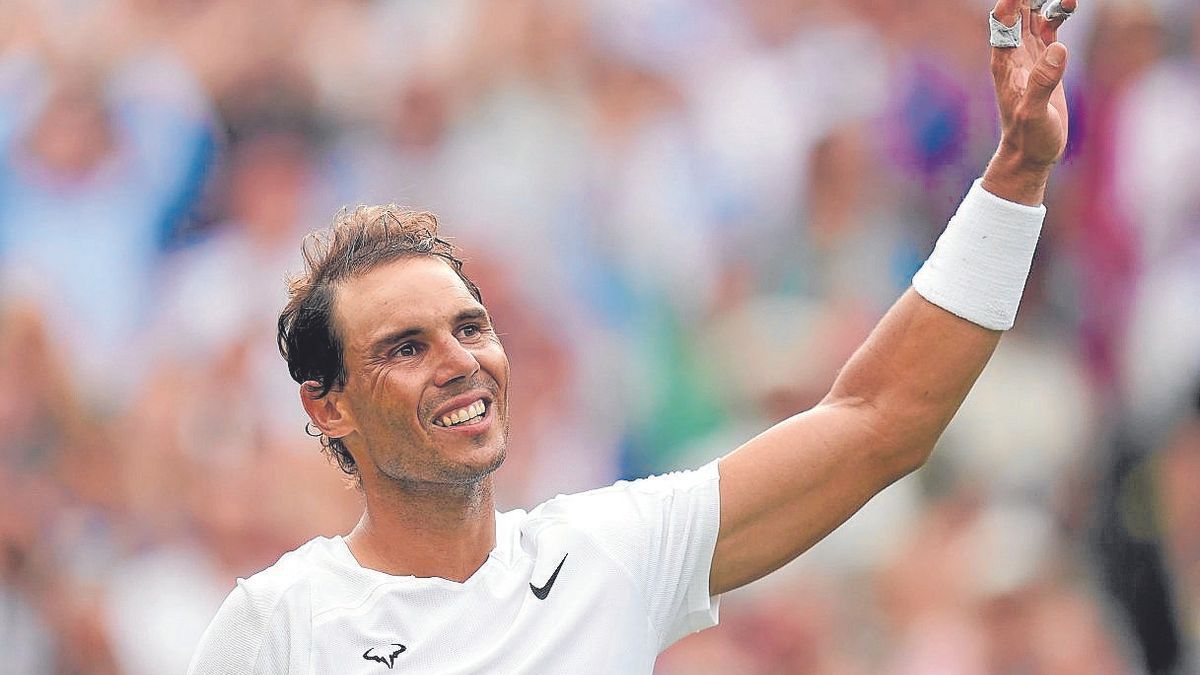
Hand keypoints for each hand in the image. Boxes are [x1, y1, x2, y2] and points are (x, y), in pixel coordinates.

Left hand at [982, 0, 1076, 204]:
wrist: (1031, 152)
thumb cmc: (1029, 136)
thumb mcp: (1035, 112)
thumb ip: (1044, 81)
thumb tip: (1059, 48)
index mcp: (1004, 62)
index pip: (1003, 21)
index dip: (1012, 2)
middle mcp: (1013, 54)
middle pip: (1017, 12)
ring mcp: (1029, 54)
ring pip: (1033, 14)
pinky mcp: (1045, 60)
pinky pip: (1049, 26)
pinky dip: (1058, 12)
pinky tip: (1070, 4)